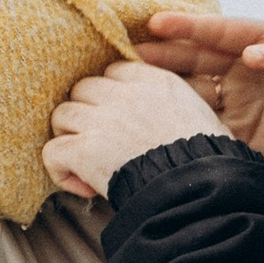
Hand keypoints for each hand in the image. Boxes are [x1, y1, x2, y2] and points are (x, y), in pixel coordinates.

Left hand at [43, 60, 218, 198]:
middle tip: (99, 142)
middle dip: (86, 113)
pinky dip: (60, 170)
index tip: (118, 120)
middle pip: (83, 88)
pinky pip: (52, 151)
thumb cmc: (210, 163)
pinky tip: (81, 186)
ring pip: (62, 115)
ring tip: (85, 163)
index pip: (114, 72)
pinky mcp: (85, 150)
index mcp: (156, 82)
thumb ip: (179, 107)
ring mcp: (102, 120)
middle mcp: (125, 95)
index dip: (110, 96)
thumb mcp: (204, 119)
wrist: (200, 190)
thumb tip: (167, 122)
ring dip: (70, 138)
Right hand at [130, 9, 263, 167]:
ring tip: (131, 88)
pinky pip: (203, 121)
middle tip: (127, 56)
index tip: (157, 23)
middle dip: (164, 56)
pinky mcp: (238, 127)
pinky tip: (155, 124)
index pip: (220, 30)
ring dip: (165, 88)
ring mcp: (238, 96)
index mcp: (263, 40)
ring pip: (193, 89)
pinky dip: (181, 121)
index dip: (188, 26)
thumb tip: (250, 54)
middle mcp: (243, 65)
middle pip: (197, 58)